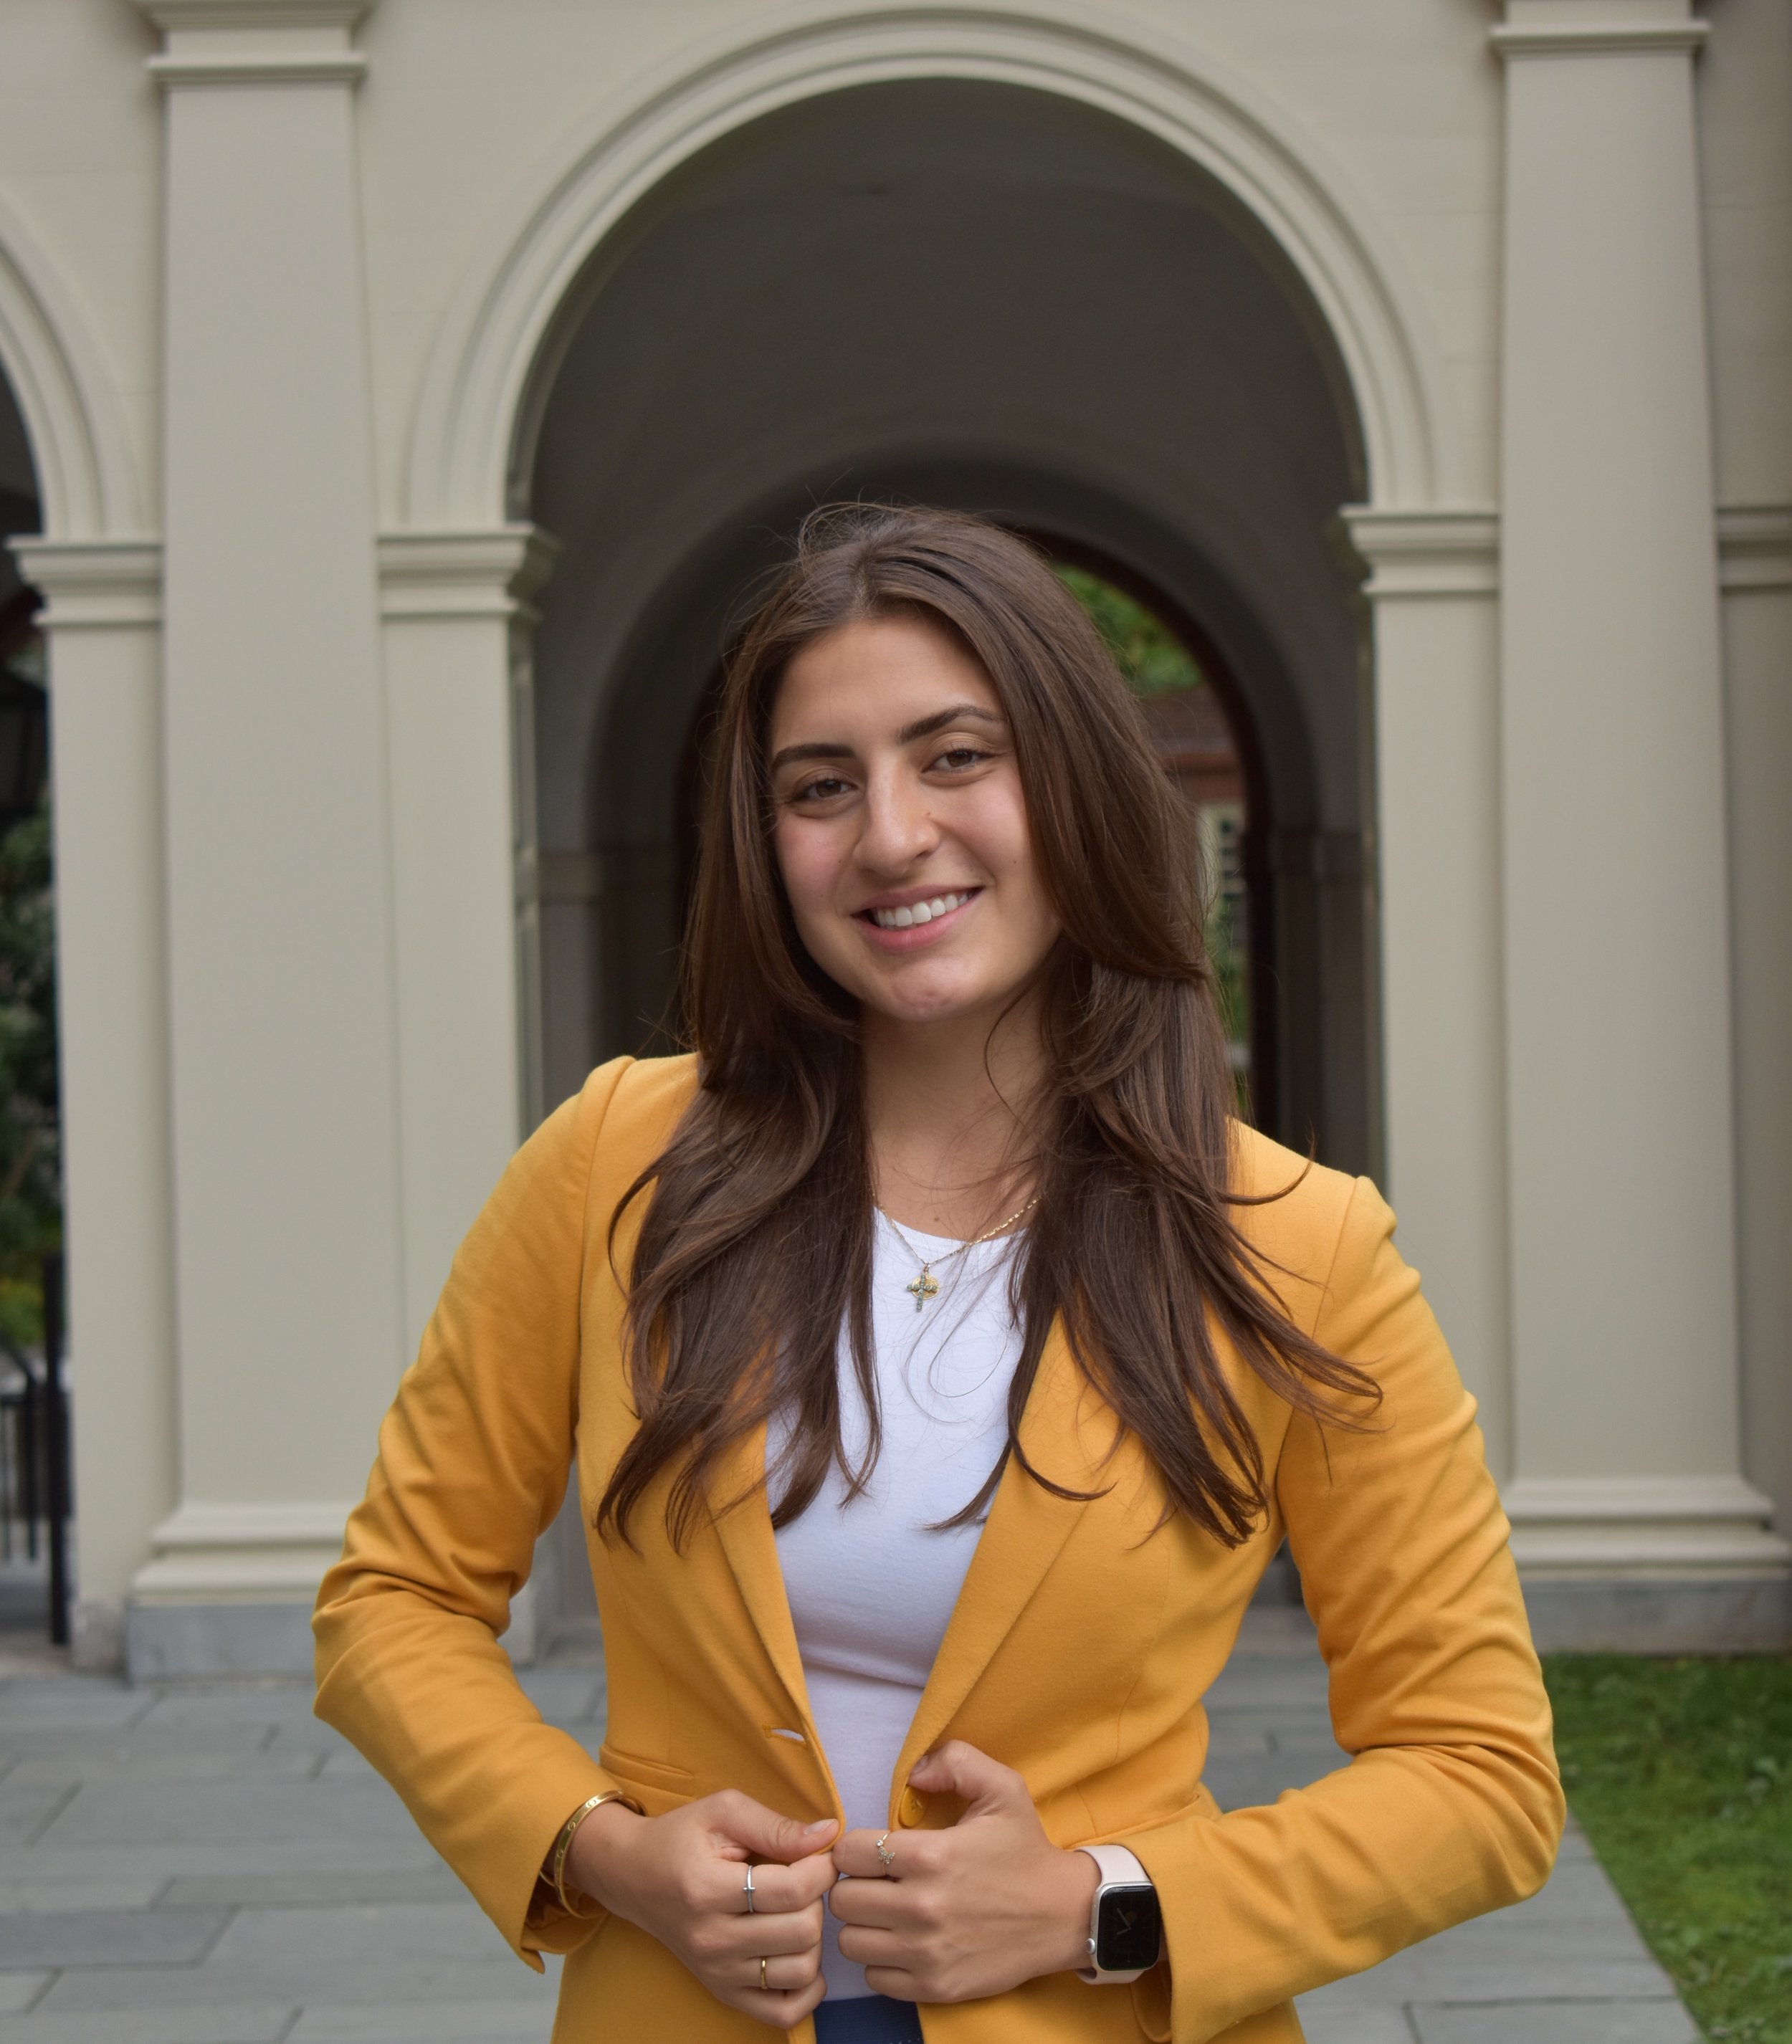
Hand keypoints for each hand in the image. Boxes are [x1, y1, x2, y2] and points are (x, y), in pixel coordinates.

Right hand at [567, 1791, 837, 2029]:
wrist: (634, 1877)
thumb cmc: (681, 1838)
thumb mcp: (724, 1811)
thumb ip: (776, 1826)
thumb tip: (830, 1835)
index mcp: (707, 1889)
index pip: (792, 1890)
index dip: (822, 1868)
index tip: (820, 1854)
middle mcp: (711, 1940)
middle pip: (802, 1931)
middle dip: (818, 1899)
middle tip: (804, 1879)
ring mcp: (717, 1973)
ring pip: (800, 1971)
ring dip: (813, 1939)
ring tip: (797, 1911)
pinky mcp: (723, 1992)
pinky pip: (783, 2011)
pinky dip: (807, 1988)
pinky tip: (798, 1952)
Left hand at [829, 1741, 1097, 2002]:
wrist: (1063, 1916)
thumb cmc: (1025, 1850)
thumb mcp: (1002, 1788)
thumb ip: (955, 1761)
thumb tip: (913, 1773)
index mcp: (930, 1855)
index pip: (848, 1853)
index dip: (854, 1846)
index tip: (873, 1849)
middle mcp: (922, 1907)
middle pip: (842, 1899)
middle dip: (855, 1884)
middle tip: (879, 1881)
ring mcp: (926, 1953)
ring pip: (851, 1941)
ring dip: (864, 1925)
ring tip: (888, 1912)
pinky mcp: (934, 1987)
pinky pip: (873, 1977)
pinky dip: (882, 1960)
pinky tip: (904, 1941)